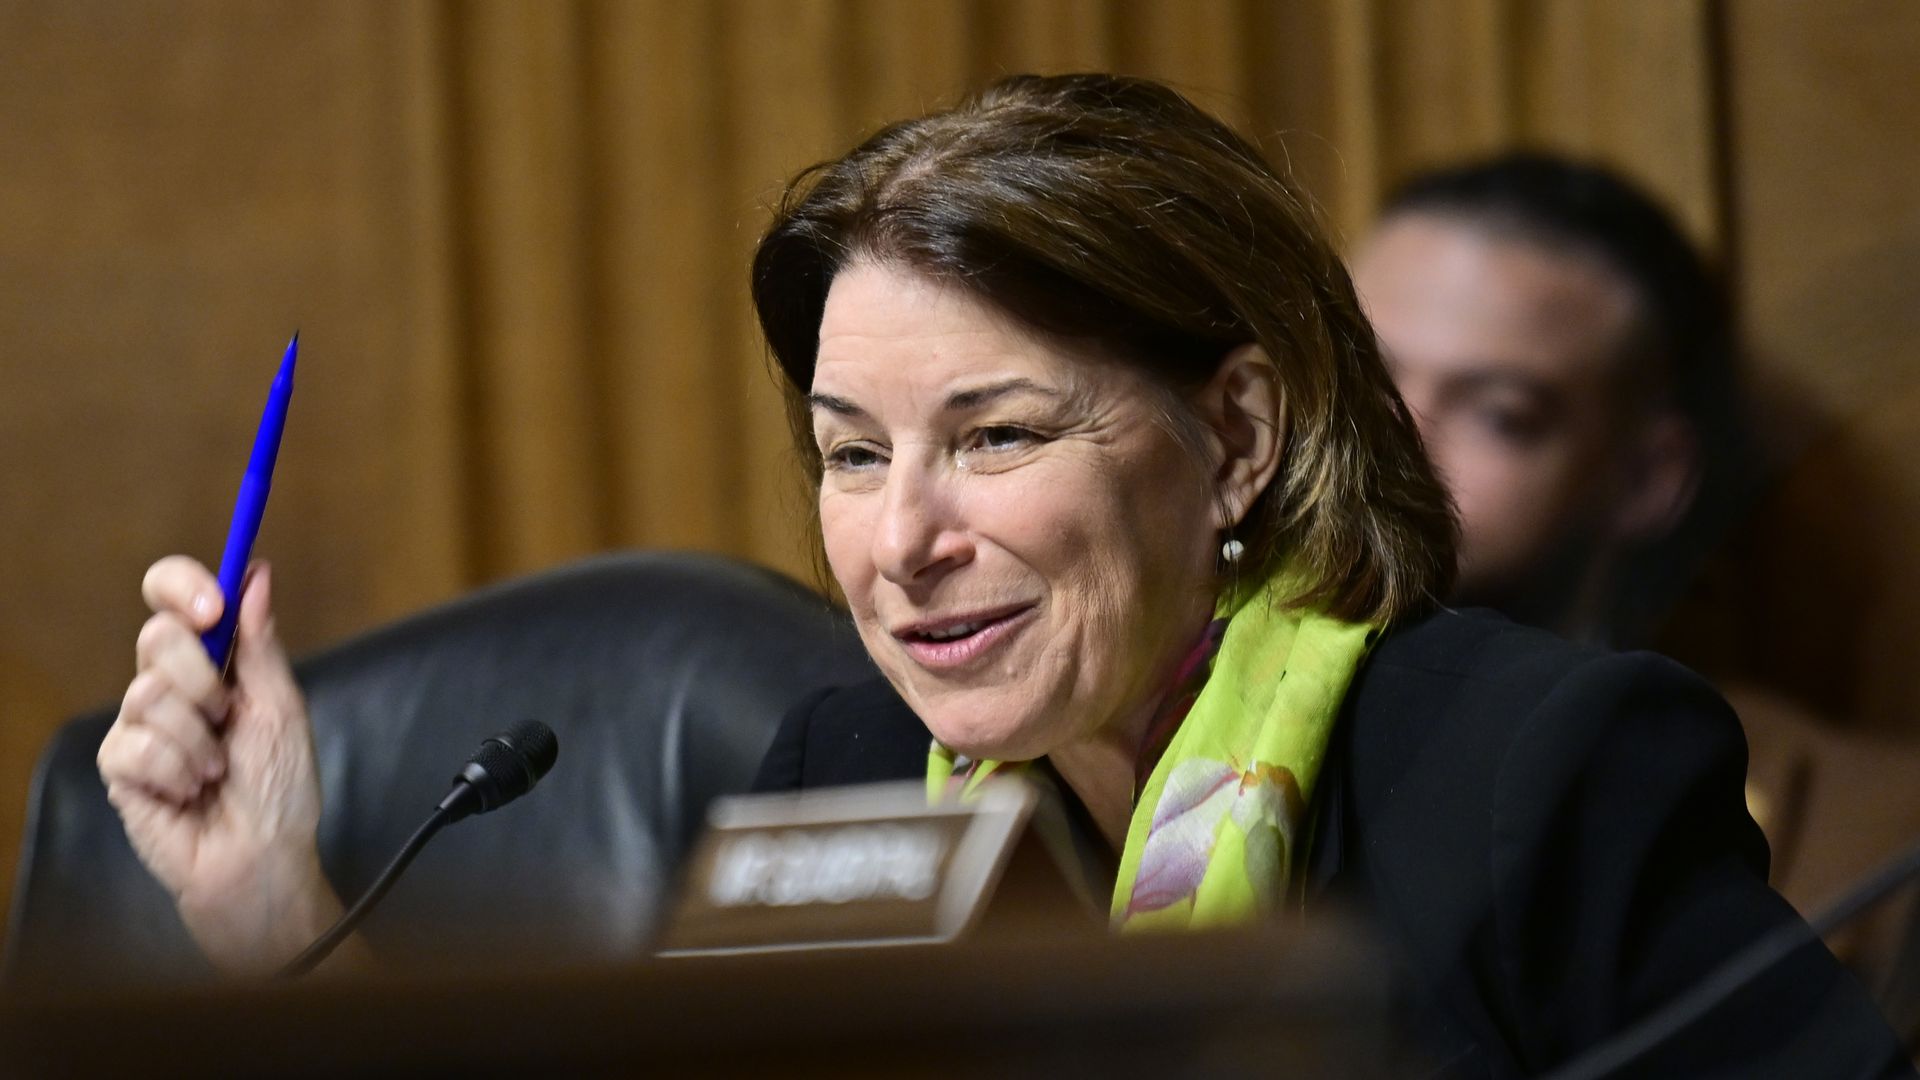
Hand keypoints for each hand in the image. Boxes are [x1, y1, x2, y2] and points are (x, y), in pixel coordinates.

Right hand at [97, 556, 351, 974]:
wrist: (261, 859)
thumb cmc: (280, 789)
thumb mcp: (281, 710)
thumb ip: (260, 645)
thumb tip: (256, 573)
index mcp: (214, 664)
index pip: (175, 600)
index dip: (182, 585)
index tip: (212, 604)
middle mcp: (172, 686)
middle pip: (157, 636)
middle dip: (201, 676)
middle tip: (226, 715)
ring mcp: (142, 725)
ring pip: (148, 694)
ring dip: (197, 740)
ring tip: (216, 772)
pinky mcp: (121, 768)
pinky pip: (133, 745)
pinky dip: (174, 771)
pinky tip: (188, 793)